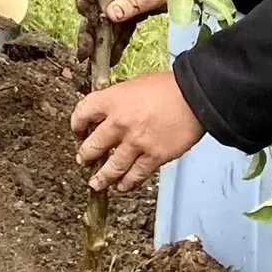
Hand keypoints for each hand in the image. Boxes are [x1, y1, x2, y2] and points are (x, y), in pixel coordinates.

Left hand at [71, 72, 206, 191]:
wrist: (195, 96)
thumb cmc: (168, 87)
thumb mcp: (134, 85)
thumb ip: (118, 100)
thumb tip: (109, 113)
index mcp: (111, 100)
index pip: (82, 114)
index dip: (76, 125)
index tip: (78, 131)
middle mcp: (119, 123)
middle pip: (93, 146)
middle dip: (85, 156)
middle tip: (83, 160)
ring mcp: (136, 142)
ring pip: (112, 167)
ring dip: (102, 178)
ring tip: (96, 183)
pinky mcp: (154, 156)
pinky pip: (136, 175)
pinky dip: (127, 183)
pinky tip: (122, 186)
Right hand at [72, 0, 175, 69]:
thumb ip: (132, 2)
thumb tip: (109, 14)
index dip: (84, 0)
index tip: (88, 18)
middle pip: (92, 6)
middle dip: (88, 29)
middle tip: (85, 50)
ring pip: (103, 21)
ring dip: (99, 41)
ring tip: (95, 61)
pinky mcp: (127, 11)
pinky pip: (118, 28)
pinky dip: (115, 43)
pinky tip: (111, 59)